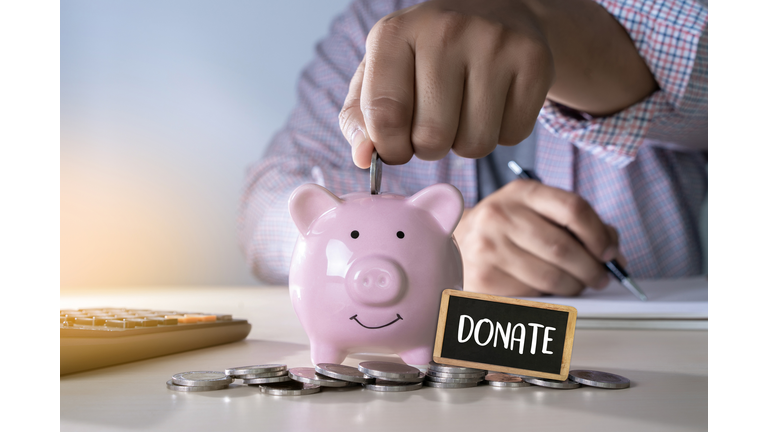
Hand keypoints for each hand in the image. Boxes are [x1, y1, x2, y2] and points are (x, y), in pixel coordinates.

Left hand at [338, 0, 656, 167]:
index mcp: (393, 33)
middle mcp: (444, 30)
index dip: (390, 149)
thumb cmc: (425, 56)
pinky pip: (512, 136)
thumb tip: (363, 158)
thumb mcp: (380, 75)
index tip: (396, 146)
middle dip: (430, 146)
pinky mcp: (533, 60)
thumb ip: (360, 120)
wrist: (495, 12)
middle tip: (435, 120)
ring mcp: (494, 42)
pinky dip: (502, 132)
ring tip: (465, 109)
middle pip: (432, 138)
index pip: (385, 117)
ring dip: (466, 142)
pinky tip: (495, 101)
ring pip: (475, 144)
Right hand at [454, 180, 626, 296]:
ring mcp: (489, 249)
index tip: (609, 252)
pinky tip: (547, 290)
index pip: (572, 208)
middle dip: (591, 269)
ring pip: (550, 277)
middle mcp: (500, 216)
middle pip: (563, 248)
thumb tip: (613, 252)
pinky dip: (548, 297)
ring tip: (576, 285)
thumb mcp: (536, 209)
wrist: (458, 241)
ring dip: (573, 286)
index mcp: (521, 193)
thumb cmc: (507, 227)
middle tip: (599, 277)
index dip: (599, 234)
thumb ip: (576, 223)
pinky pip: (531, 294)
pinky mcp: (484, 279)